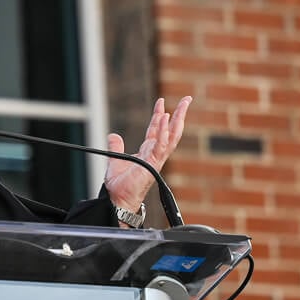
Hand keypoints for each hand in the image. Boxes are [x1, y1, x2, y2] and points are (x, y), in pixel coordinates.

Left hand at [104, 96, 191, 213]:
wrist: (118, 200)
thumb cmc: (119, 186)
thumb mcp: (116, 160)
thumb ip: (116, 147)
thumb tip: (112, 136)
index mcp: (148, 152)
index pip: (157, 130)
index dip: (159, 115)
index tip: (162, 102)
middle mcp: (155, 154)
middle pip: (171, 131)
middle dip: (180, 115)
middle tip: (187, 99)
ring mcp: (156, 159)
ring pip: (172, 136)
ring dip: (177, 120)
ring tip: (182, 105)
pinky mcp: (153, 164)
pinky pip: (161, 145)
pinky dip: (164, 131)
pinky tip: (165, 118)